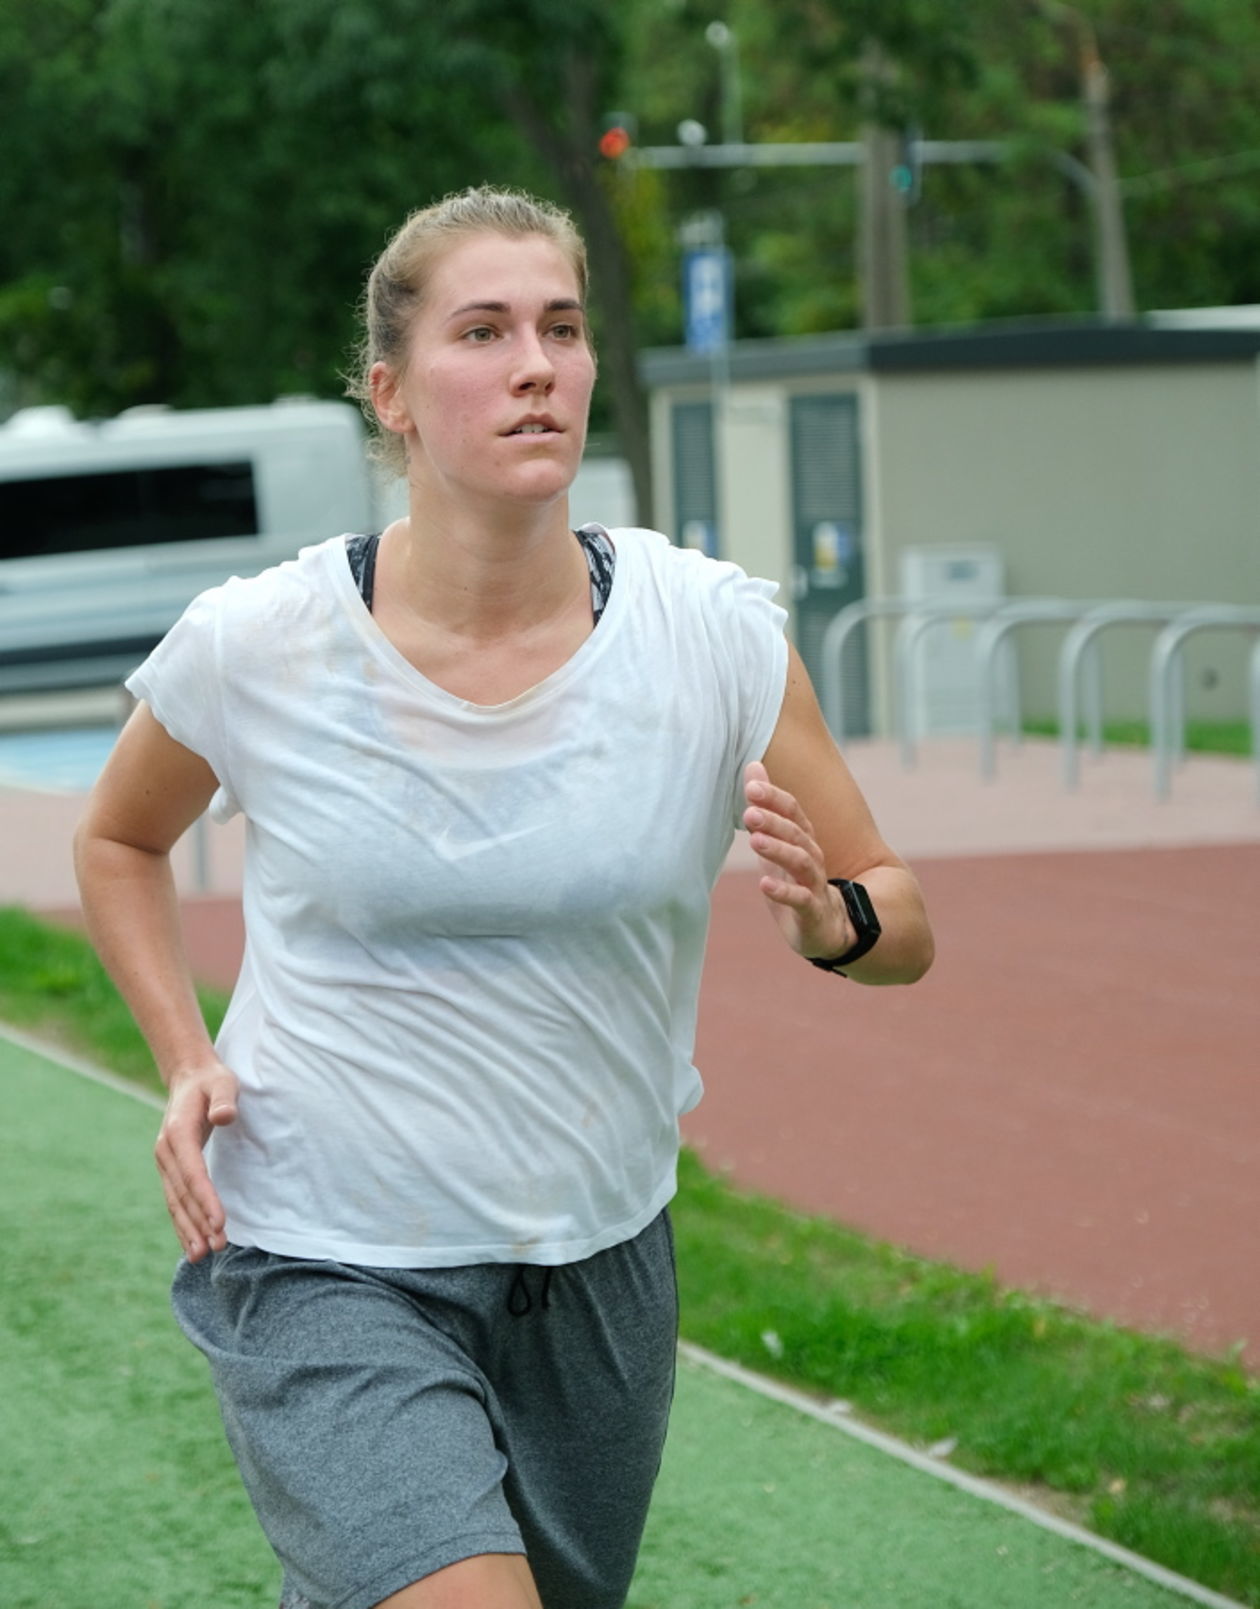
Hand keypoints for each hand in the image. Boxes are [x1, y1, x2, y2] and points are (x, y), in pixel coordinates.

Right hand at [154, 1060, 238, 1262]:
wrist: (189, 1077)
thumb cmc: (211, 1081)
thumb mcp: (222, 1082)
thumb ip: (224, 1099)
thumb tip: (224, 1117)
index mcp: (177, 1133)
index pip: (192, 1173)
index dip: (205, 1199)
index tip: (219, 1222)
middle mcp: (166, 1152)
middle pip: (182, 1194)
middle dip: (198, 1223)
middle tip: (217, 1248)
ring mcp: (165, 1163)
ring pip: (176, 1203)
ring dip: (188, 1230)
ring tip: (203, 1256)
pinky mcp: (171, 1169)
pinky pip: (175, 1201)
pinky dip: (183, 1223)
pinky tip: (193, 1244)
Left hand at [743, 760, 853, 958]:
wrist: (826, 931)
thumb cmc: (797, 884)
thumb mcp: (777, 845)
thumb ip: (766, 810)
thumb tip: (752, 767)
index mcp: (804, 842)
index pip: (793, 813)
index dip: (775, 798)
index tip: (751, 785)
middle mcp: (812, 859)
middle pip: (797, 835)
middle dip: (774, 822)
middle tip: (750, 812)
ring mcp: (814, 886)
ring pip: (801, 863)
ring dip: (779, 850)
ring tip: (755, 842)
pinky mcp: (813, 914)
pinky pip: (801, 901)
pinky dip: (783, 892)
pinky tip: (764, 884)